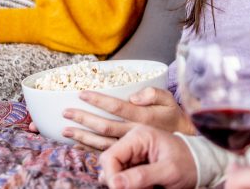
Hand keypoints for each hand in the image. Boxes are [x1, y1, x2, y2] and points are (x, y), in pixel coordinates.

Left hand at [60, 88, 193, 150]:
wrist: (185, 146)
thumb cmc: (174, 118)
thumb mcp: (169, 100)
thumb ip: (154, 93)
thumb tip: (134, 96)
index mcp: (142, 117)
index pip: (116, 107)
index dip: (98, 100)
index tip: (82, 94)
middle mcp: (133, 132)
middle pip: (104, 126)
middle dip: (83, 119)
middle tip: (66, 112)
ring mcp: (129, 146)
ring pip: (101, 143)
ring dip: (82, 137)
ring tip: (65, 130)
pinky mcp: (128, 155)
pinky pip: (105, 153)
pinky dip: (89, 150)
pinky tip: (77, 145)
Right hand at [99, 125, 196, 188]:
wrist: (201, 164)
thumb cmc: (188, 164)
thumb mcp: (169, 171)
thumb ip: (142, 176)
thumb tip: (115, 183)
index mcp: (139, 136)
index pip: (110, 156)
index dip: (111, 176)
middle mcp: (132, 143)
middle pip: (110, 165)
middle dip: (119, 181)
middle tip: (138, 188)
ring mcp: (133, 153)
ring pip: (115, 174)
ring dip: (125, 184)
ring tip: (146, 187)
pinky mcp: (135, 164)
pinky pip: (124, 177)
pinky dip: (130, 185)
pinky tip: (145, 187)